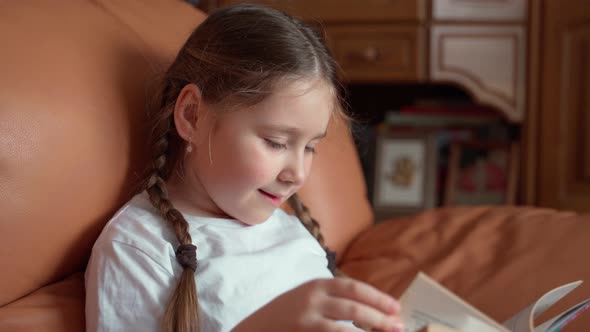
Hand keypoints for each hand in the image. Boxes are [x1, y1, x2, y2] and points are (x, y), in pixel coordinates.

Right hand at [232, 277, 402, 331]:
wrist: (253, 329)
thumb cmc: (286, 316)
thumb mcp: (308, 298)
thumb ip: (333, 299)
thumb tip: (372, 309)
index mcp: (317, 284)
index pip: (354, 287)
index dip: (378, 298)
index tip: (396, 308)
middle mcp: (312, 298)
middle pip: (354, 306)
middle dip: (380, 318)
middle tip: (398, 328)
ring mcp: (306, 318)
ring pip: (345, 328)